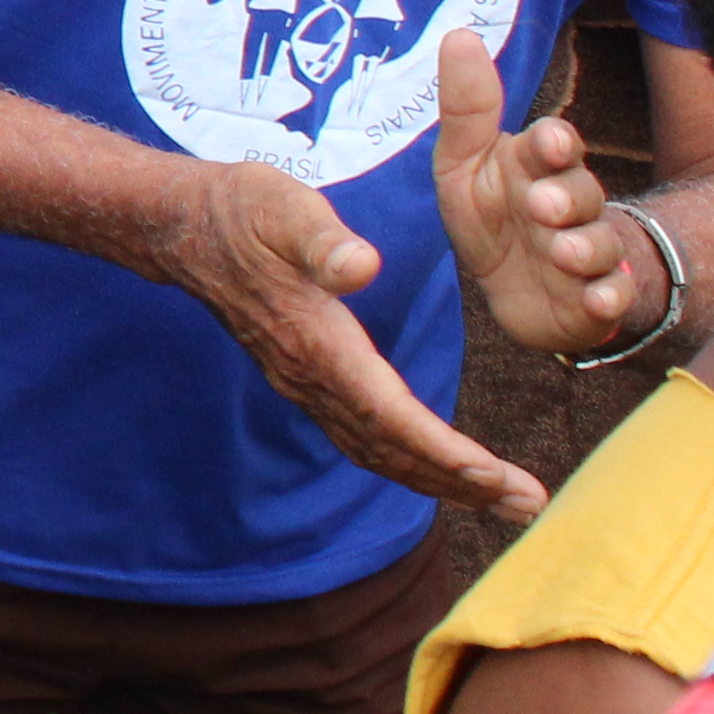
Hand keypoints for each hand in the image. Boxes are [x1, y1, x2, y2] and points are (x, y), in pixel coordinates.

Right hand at [151, 158, 545, 521]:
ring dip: (441, 481)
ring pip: (378, 452)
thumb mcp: (284, 208)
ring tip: (503, 499)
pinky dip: (409, 462)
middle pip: (391, 450)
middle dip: (461, 482)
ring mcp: (304, 383)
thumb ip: (323, 240)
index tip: (495, 475)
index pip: (387, 413)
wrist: (183, 226)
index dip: (442, 451)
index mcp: (314, 341)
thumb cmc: (243, 209)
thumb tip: (362, 267)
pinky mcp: (306, 378)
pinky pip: (363, 437)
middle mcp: (308, 376)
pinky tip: (442, 469)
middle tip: (530, 506)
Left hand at [435, 31, 647, 361]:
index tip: (545, 143)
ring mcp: (590, 251)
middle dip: (566, 198)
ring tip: (564, 253)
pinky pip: (615, 295)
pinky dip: (610, 297)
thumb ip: (467, 109)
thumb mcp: (464, 165)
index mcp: (539, 166)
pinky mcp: (600, 296)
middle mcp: (572, 204)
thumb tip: (461, 33)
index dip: (553, 144)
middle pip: (582, 192)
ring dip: (584, 247)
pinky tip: (600, 299)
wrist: (517, 290)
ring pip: (599, 243)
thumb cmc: (492, 216)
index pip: (555, 145)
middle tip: (542, 206)